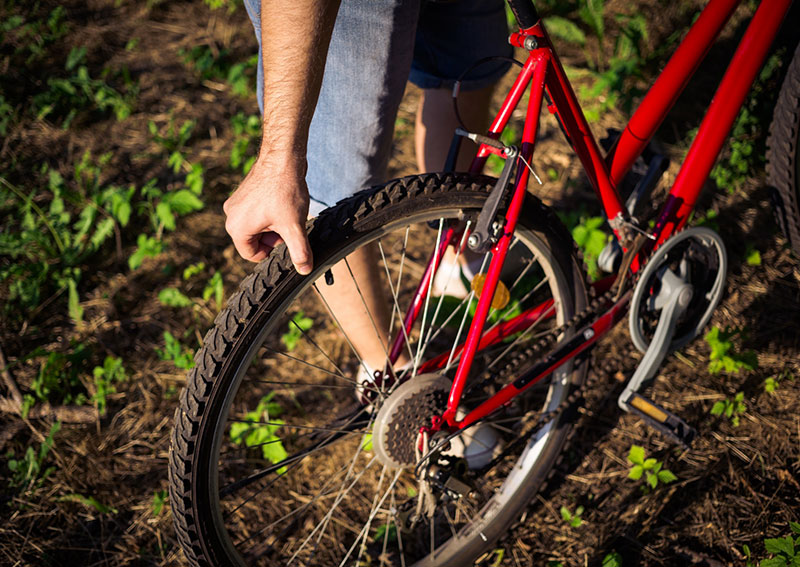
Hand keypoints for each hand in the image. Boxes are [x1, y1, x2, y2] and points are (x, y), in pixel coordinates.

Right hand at [223, 151, 313, 274]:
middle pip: (254, 241)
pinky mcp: (243, 193)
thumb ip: (299, 251)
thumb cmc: (284, 191)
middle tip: (288, 225)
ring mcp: (235, 203)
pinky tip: (282, 203)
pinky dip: (269, 213)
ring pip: (256, 226)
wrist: (282, 157)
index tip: (285, 239)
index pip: (252, 255)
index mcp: (236, 228)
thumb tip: (304, 270)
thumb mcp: (294, 226)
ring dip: (272, 225)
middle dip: (272, 237)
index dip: (272, 251)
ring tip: (286, 213)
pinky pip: (255, 212)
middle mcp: (230, 216)